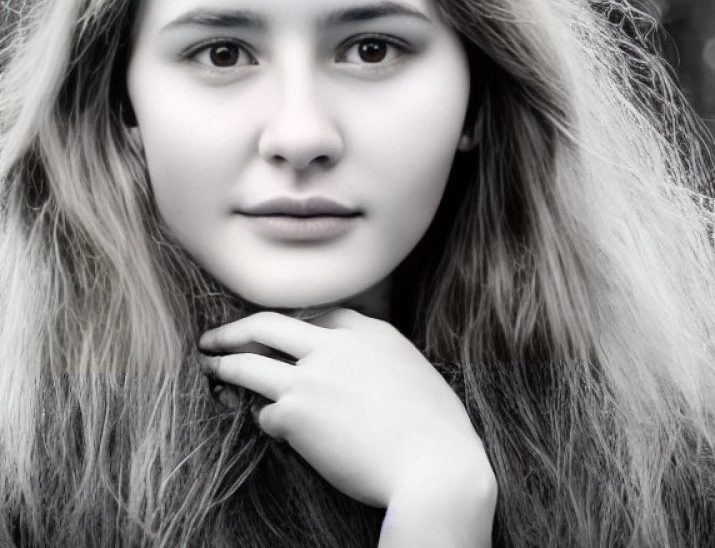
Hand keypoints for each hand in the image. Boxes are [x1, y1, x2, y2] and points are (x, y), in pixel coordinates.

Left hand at [198, 310, 495, 514]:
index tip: (275, 331)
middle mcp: (336, 346)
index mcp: (371, 332)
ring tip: (209, 369)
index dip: (291, 323)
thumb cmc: (437, 431)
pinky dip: (262, 418)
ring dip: (223, 365)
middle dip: (235, 330)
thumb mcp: (414, 372)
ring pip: (248, 362)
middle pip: (268, 324)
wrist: (437, 468)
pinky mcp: (296, 414)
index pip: (318, 313)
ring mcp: (311, 377)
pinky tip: (267, 426)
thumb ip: (380, 359)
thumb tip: (357, 369)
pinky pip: (264, 413)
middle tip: (214, 338)